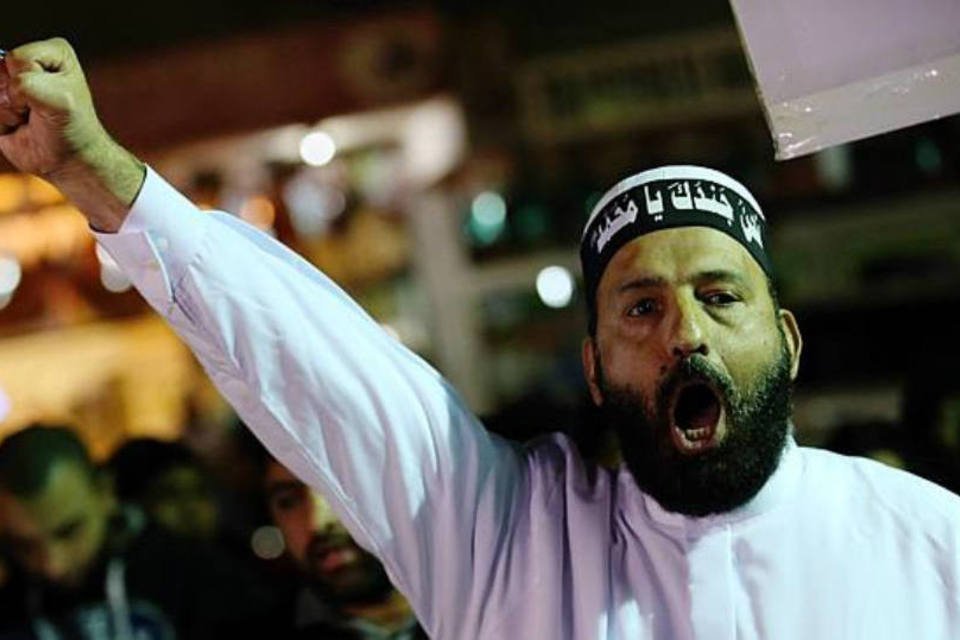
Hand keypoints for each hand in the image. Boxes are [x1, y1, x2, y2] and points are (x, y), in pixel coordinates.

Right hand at [0, 38, 106, 177]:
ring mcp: (11, 82)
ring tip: (28, 117)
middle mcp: (30, 63)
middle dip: (14, 98)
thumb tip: (1, 85)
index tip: (51, 100)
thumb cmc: (72, 128)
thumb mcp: (59, 100)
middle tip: (37, 110)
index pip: (17, 58)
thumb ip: (26, 83)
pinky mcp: (0, 101)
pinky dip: (0, 121)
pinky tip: (17, 125)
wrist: (68, 160)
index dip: (29, 83)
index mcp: (52, 52)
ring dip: (6, 111)